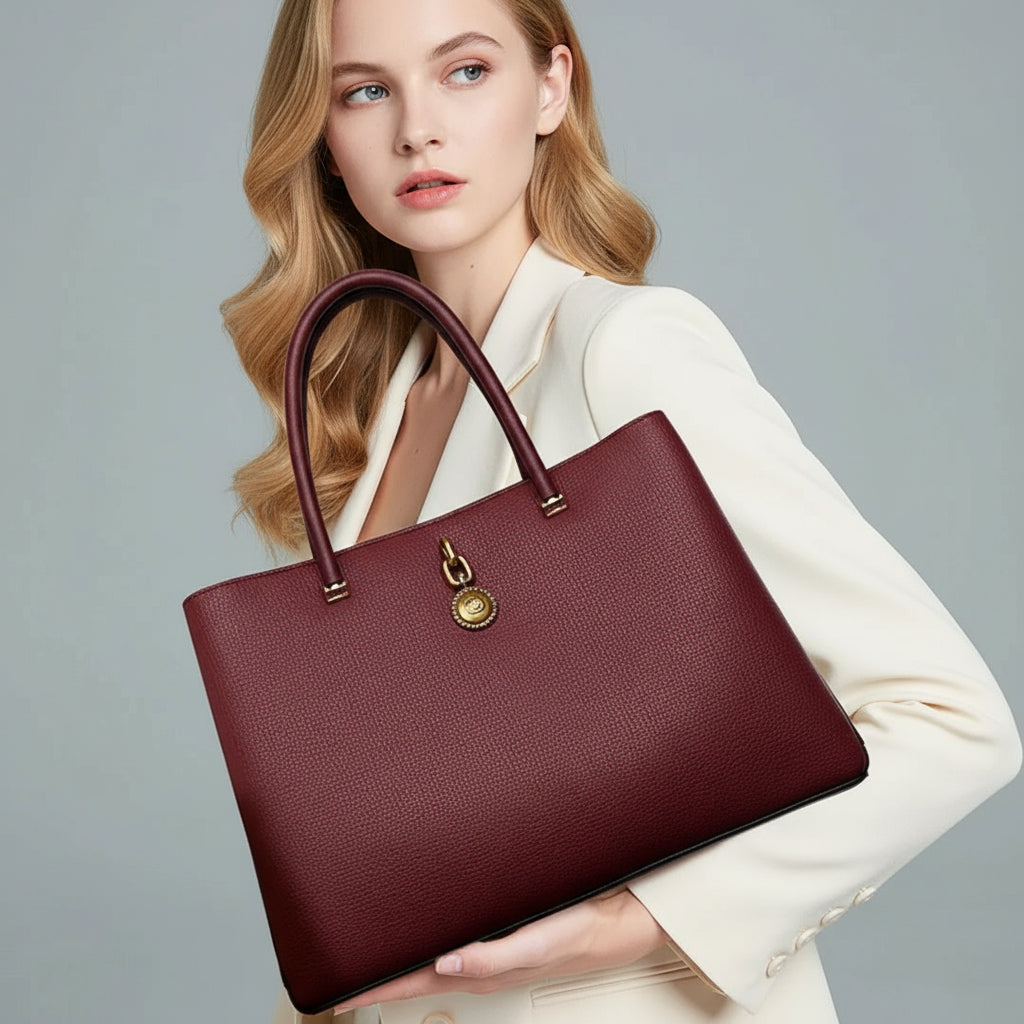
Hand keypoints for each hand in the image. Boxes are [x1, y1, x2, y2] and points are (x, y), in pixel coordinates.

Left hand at [332, 889, 669, 1013]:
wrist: (615, 917)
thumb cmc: (581, 932)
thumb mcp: (537, 945)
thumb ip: (494, 956)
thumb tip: (446, 962)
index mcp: (478, 970)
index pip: (412, 982)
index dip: (373, 987)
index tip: (336, 990)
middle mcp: (475, 959)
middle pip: (412, 971)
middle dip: (375, 972)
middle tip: (337, 970)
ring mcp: (485, 945)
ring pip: (428, 955)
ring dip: (398, 953)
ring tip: (364, 950)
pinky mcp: (497, 926)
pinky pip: (451, 935)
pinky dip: (426, 935)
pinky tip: (417, 927)